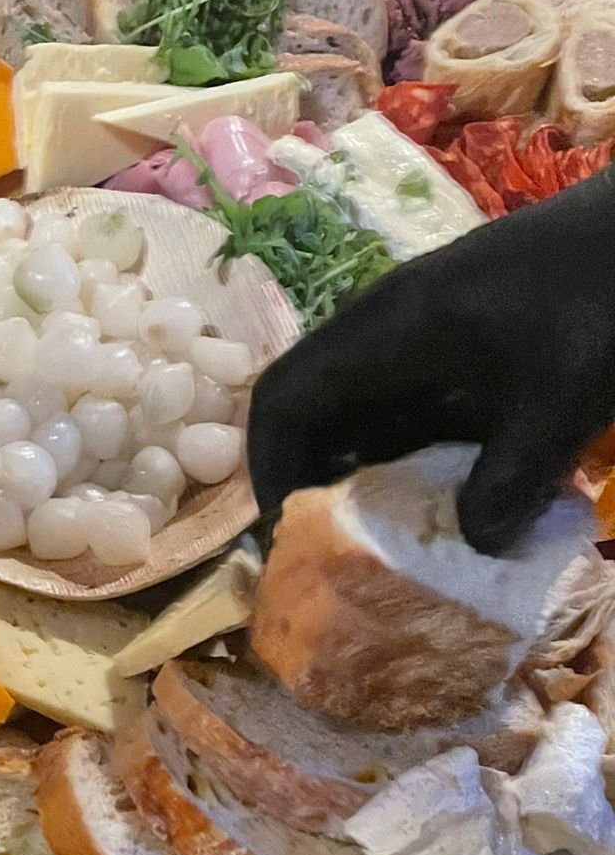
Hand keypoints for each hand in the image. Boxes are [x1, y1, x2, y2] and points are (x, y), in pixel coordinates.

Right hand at [247, 167, 614, 554]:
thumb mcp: (559, 400)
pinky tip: (458, 501)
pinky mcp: (468, 341)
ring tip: (394, 543)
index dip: (271, 470)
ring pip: (367, 413)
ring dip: (371, 476)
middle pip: (317, 411)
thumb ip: (509, 479)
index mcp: (383, 332)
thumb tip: (473, 547)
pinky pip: (416, 406)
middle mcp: (387, 330)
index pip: (283, 399)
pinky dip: (420, 457)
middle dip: (319, 484)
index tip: (292, 537)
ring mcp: (428, 332)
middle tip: (341, 557)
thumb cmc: (597, 297)